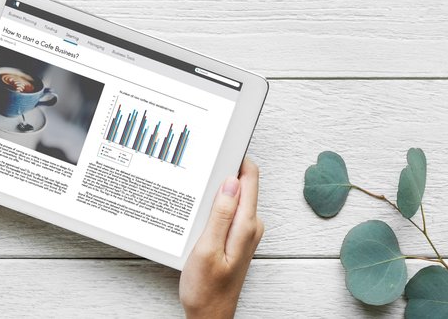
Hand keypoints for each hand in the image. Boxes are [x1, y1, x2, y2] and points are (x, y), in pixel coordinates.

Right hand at [179, 158, 263, 318]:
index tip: (220, 147)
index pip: (250, 177)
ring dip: (217, 190)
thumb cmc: (206, 290)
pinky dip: (215, 205)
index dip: (236, 158)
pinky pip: (229, 210)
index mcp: (246, 225)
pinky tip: (199, 211)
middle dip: (223, 172)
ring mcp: (245, 231)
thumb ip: (221, 214)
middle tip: (200, 168)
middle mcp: (251, 225)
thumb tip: (231, 182)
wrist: (209, 317)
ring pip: (234, 196)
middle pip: (242, 183)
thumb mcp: (207, 249)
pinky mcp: (237, 237)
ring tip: (195, 190)